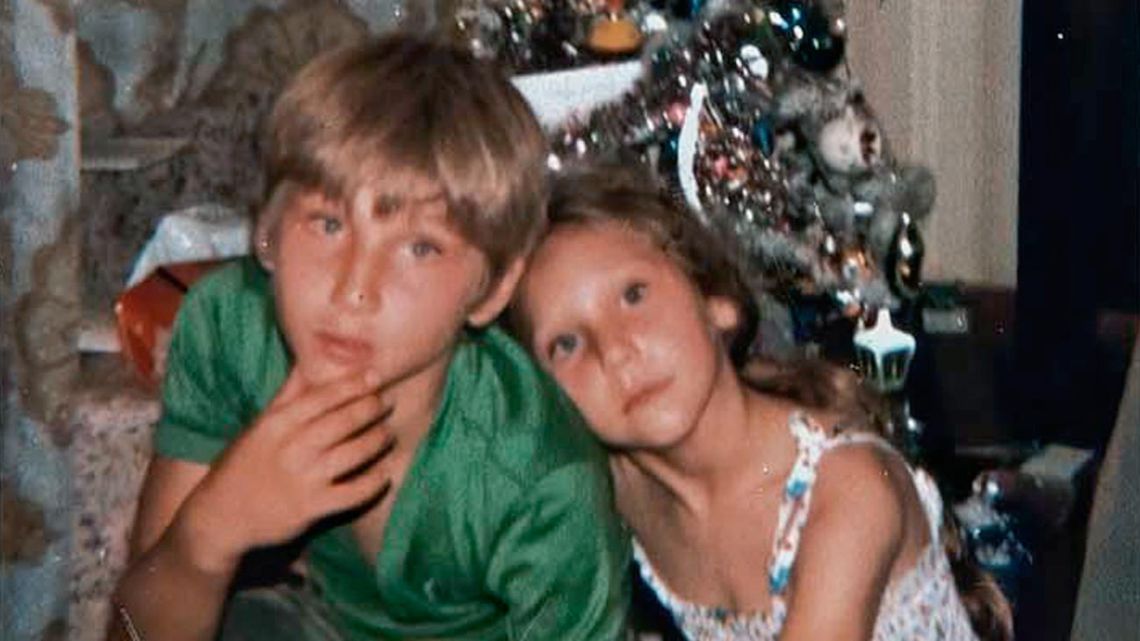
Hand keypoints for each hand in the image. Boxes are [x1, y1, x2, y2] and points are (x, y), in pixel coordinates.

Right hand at [179, 369, 393, 570]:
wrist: (219, 518)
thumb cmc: (241, 466)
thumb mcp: (258, 427)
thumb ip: (286, 396)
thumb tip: (304, 361)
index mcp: (276, 424)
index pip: (322, 397)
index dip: (353, 385)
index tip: (376, 376)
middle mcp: (291, 448)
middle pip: (343, 421)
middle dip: (371, 408)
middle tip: (388, 401)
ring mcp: (303, 479)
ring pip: (355, 453)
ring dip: (377, 441)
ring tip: (389, 434)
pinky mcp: (312, 508)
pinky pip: (355, 492)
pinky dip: (374, 482)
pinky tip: (385, 474)